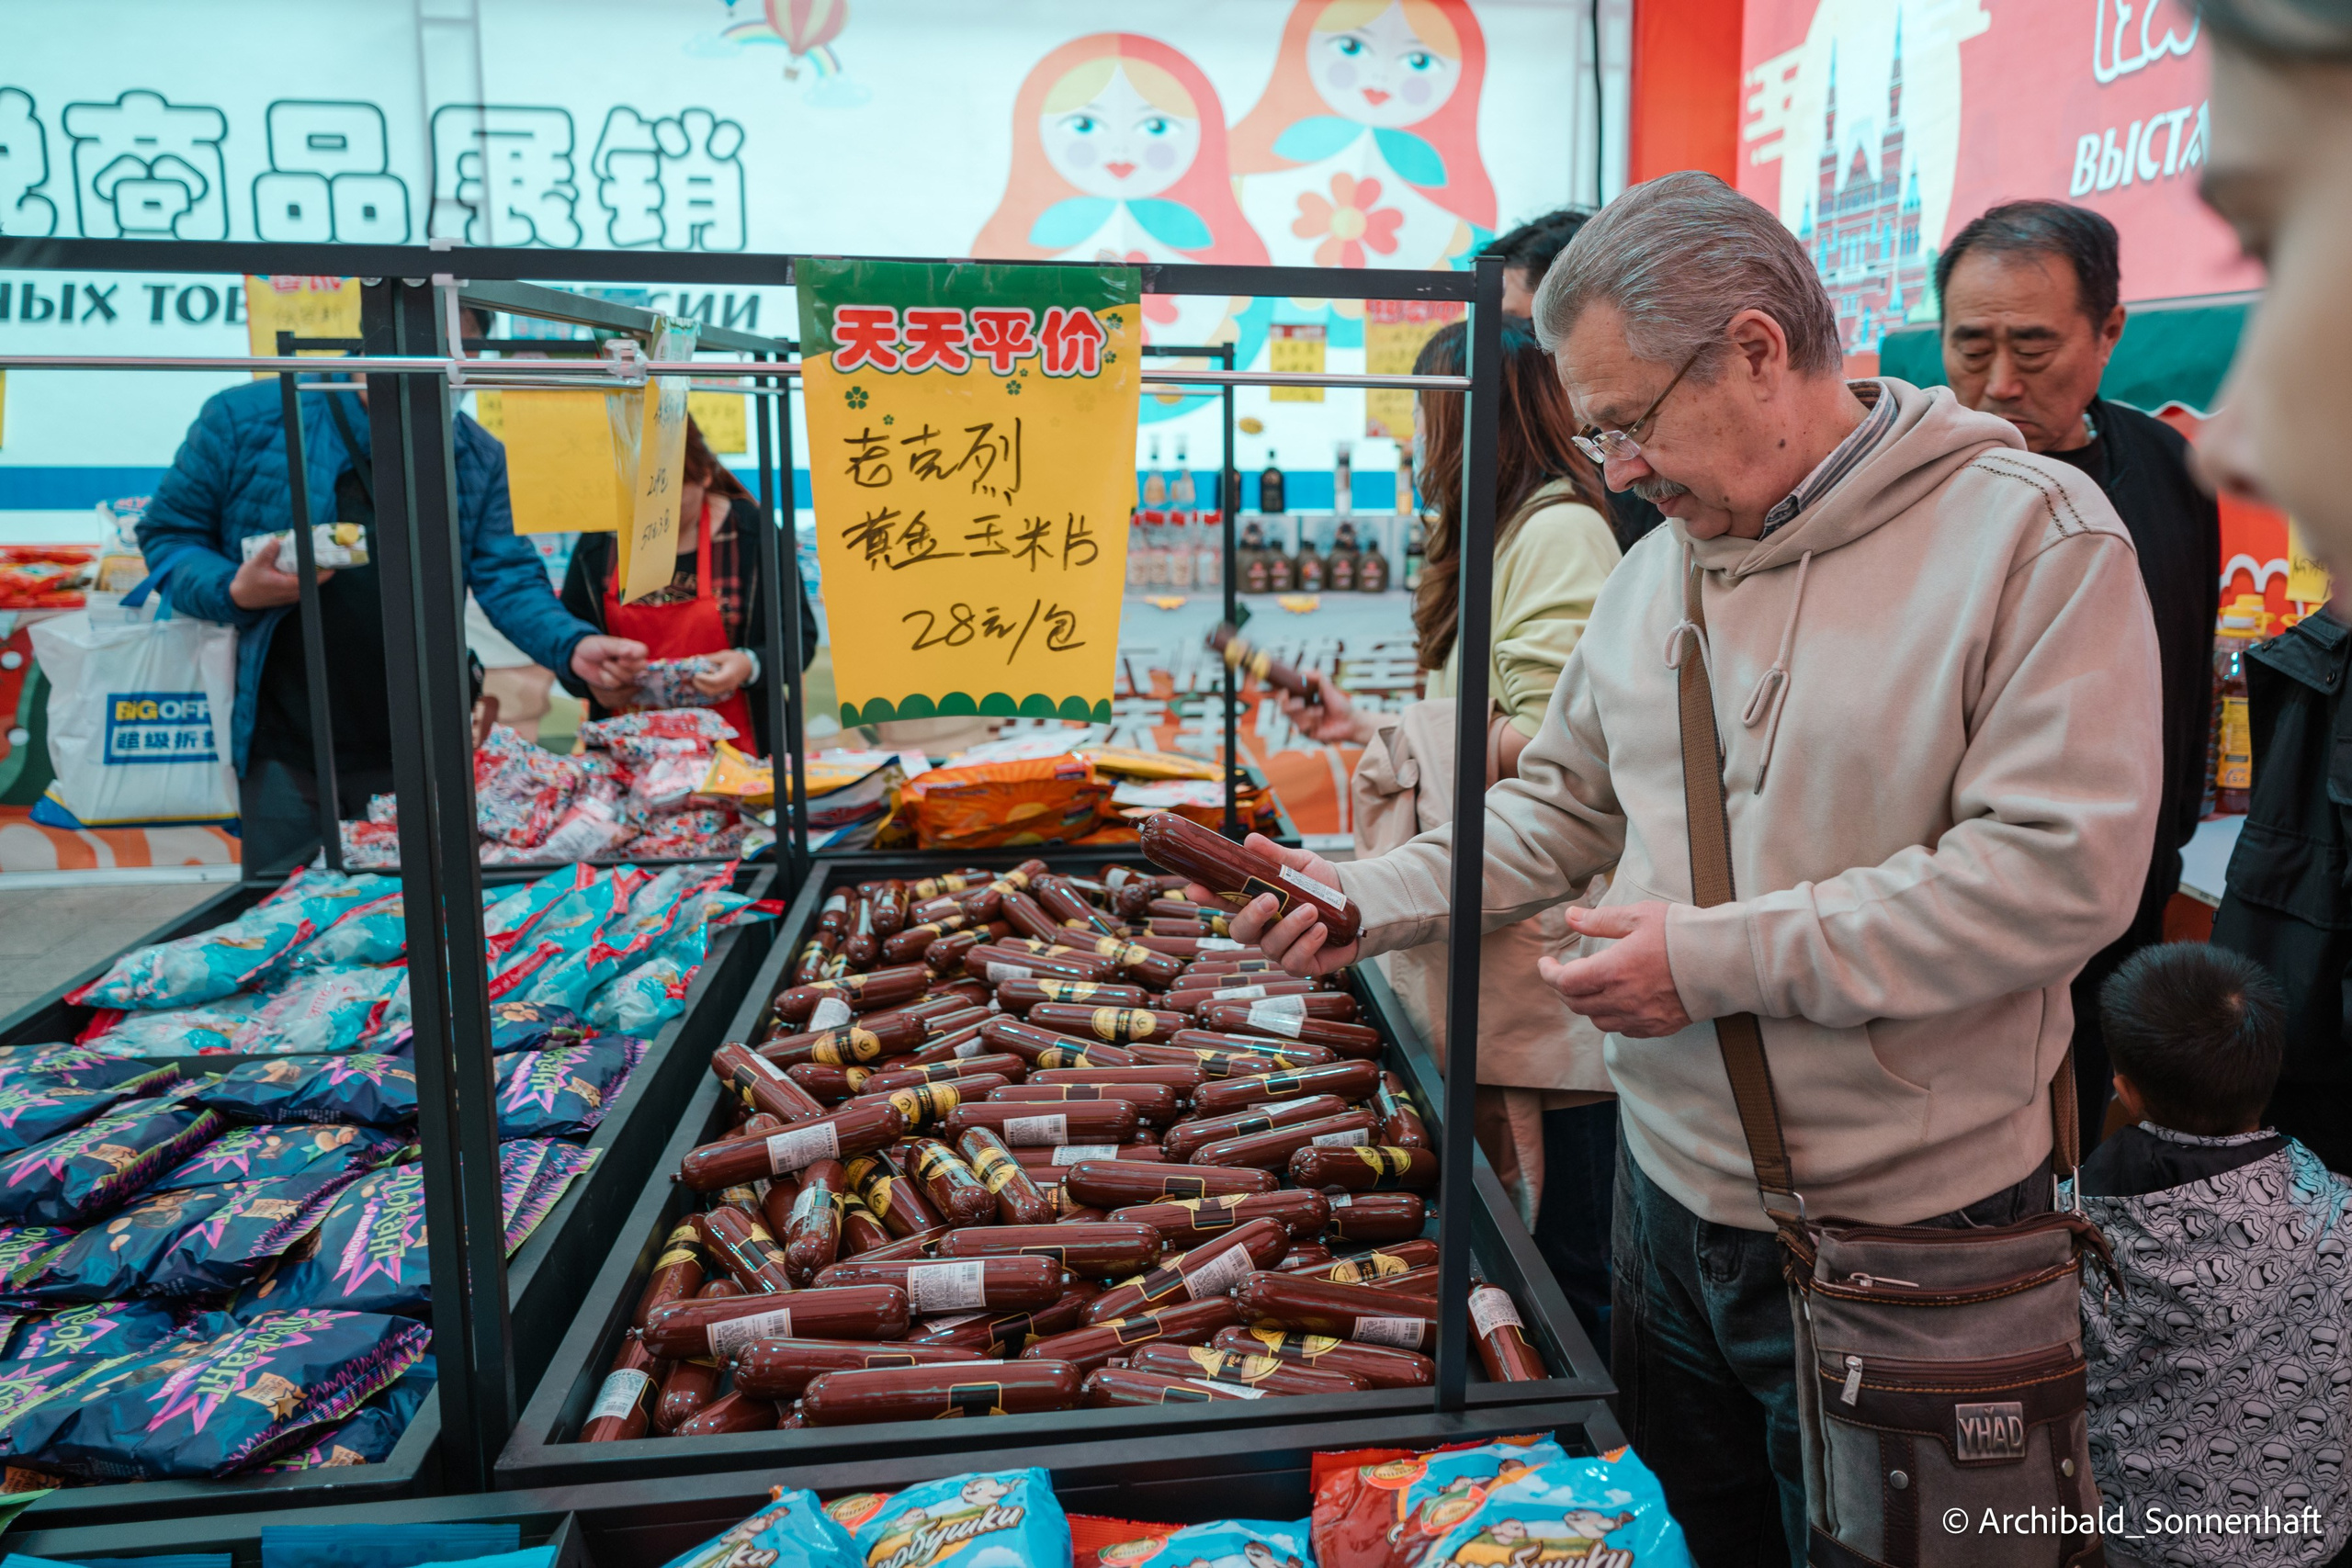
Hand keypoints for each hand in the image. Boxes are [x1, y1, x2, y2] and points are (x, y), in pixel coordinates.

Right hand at [229, 537, 329, 608]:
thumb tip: (277, 540)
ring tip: (313, 557)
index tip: (331, 560)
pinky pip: (300, 585)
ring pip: (307, 583)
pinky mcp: (288, 596)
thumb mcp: (256, 564)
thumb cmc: (247, 582)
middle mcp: (293, 593)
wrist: (239, 598)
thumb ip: (268, 552)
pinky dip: (302, 576)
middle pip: (313, 581)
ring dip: (310, 572)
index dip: (324, 571)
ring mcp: (291, 596)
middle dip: (319, 568)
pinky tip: (299, 565)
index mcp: (288, 586)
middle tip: (322, 553)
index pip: (313, 579)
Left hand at [571, 634, 646, 690]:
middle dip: (621, 667)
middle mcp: (632, 661)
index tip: (621, 658)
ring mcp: (626, 674)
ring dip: (612, 672)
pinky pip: (617, 686)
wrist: (577, 658)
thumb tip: (632, 651)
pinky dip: (606, 679)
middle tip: (607, 660)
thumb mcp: (604, 644)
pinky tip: (601, 673)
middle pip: (640, 669)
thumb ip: (618, 647)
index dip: (635, 657)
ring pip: (628, 679)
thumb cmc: (592, 647)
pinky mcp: (618, 684)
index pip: (644, 652)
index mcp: (632, 648)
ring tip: (603, 664)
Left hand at [692, 649, 753, 698]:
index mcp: (730, 675)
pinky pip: (713, 693)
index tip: (696, 674)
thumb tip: (694, 658)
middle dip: (699, 685)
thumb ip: (709, 658)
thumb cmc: (734, 659)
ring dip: (700, 688)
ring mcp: (727, 689)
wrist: (747, 666)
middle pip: (711, 690)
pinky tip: (699, 683)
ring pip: (711, 693)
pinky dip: (704, 689)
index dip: (704, 679)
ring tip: (694, 680)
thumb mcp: (722, 655)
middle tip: (692, 677)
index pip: (715, 681)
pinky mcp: (724, 691)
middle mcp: (729, 685)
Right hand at [1189, 834, 1360, 976]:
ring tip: (1310, 910)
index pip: (1224, 901)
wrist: (1357, 903)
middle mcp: (1263, 929)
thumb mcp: (1299, 865)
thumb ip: (1275, 856)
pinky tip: (1320, 929)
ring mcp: (1281, 949)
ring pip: (1270, 947)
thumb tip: (1251, 841)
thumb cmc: (1322, 885)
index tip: (1195, 888)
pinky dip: (1306, 944)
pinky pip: (1294, 962)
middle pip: (1239, 931)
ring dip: (1289, 927)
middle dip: (1251, 916)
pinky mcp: (1302, 964)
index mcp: (1255, 903)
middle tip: (1271, 899)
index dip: (1207, 896)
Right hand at [1278, 669, 1379, 745]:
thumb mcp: (1328, 687)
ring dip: (1307, 714)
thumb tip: (1303, 670)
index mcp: (1302, 699)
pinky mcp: (1307, 733)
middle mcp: (1299, 711)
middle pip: (1283, 709)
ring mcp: (1302, 723)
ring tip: (1320, 711)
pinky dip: (1312, 722)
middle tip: (1302, 703)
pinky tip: (1320, 721)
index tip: (1286, 691)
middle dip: (1290, 706)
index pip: (1284, 697)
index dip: (1281, 695)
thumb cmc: (1339, 704)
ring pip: (1293, 718)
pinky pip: (1301, 728)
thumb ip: (1317, 677)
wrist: (1350, 720)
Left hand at [1538, 902, 1692, 1037]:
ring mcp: (1640, 1017)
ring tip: (1590, 987)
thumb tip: (1570, 917)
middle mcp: (1622, 999)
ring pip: (1597, 1020)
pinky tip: (1617, 1001)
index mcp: (1613, 970)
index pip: (1565, 982)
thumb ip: (1600, 920)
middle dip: (1565, 989)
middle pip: (1577, 1004)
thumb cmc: (1681, 933)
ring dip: (1587, 1005)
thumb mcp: (1638, 916)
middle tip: (1565, 973)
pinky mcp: (1658, 1027)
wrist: (1725, 961)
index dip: (1549, 974)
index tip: (1546, 964)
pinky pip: (1623, 1030)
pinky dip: (1612, 1017)